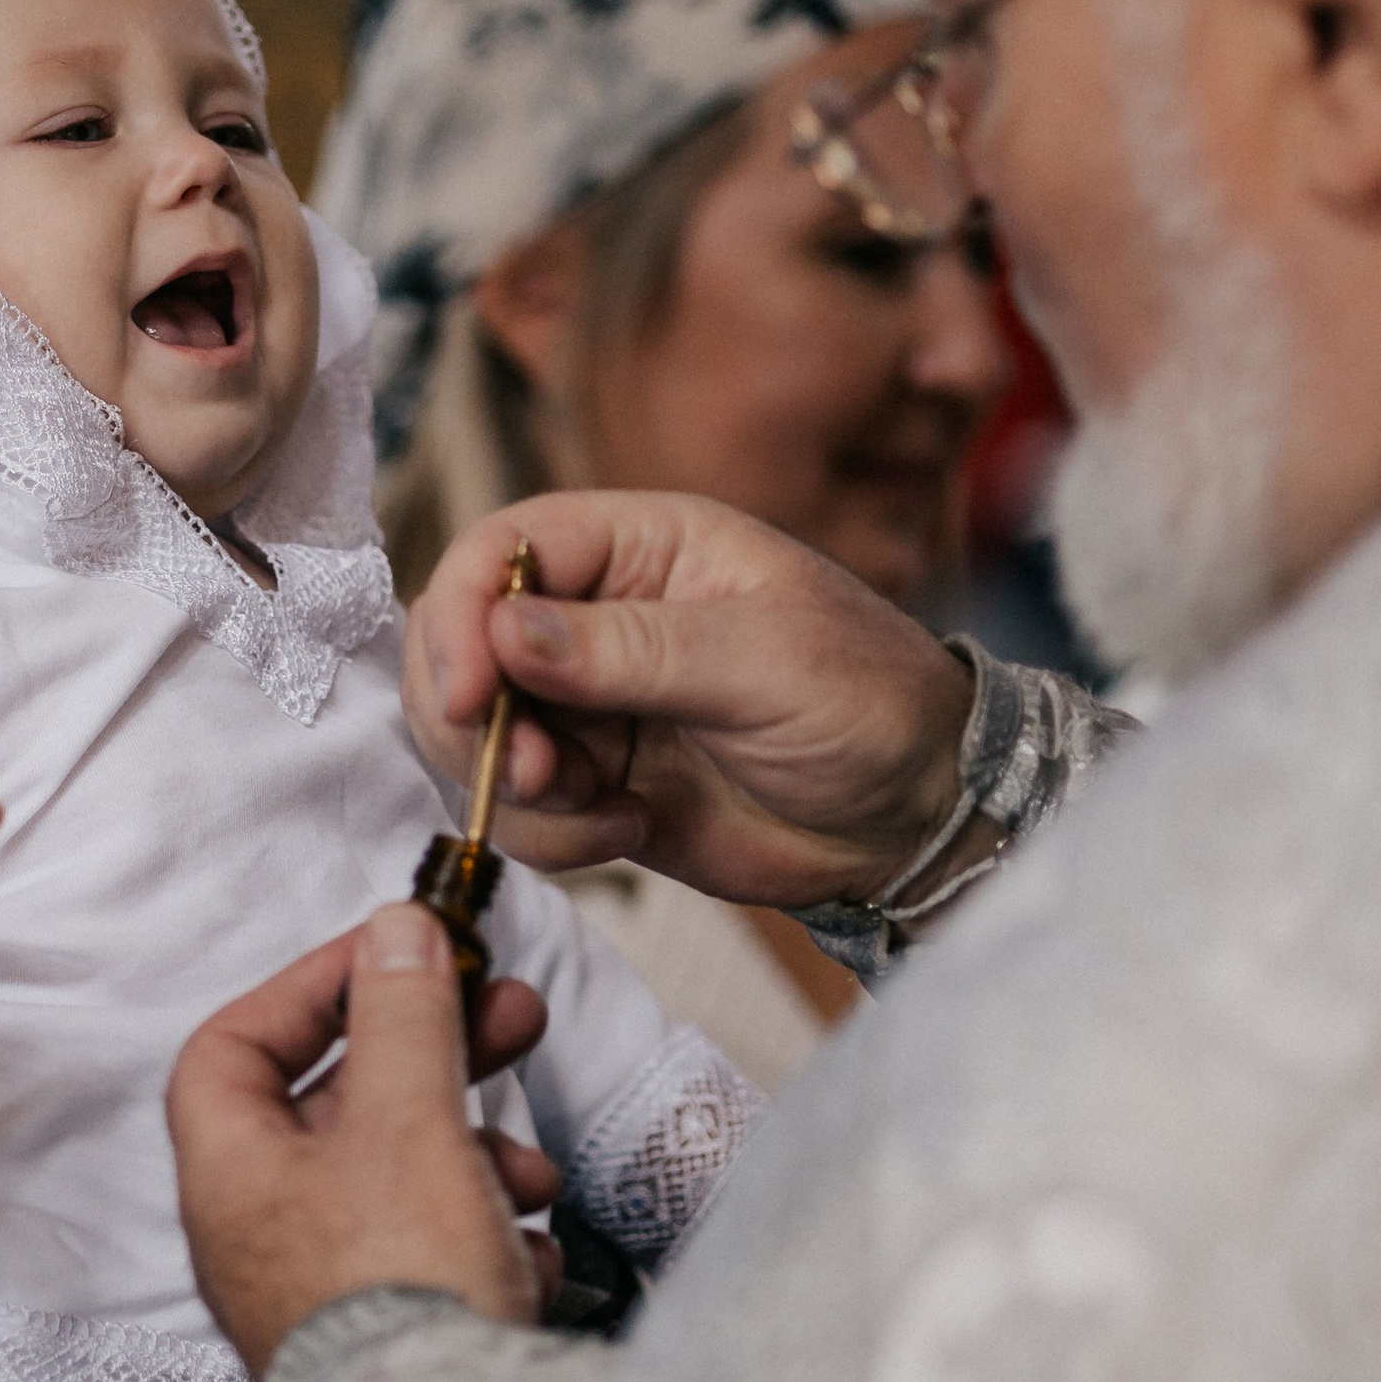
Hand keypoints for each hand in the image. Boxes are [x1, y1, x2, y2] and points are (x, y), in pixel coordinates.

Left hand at [166, 903, 558, 1377]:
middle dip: (433, 1056)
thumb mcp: (407, 1122)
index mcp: (231, 1174)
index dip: (312, 988)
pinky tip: (526, 1254)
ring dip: (476, 1155)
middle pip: (340, 1106)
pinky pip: (438, 1258)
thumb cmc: (399, 1293)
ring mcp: (321, 1291)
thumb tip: (395, 931)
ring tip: (533, 1171)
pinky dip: (488, 1239)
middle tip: (512, 1014)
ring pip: (402, 1180)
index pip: (234, 1045)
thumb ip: (402, 1018)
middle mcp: (261, 1235)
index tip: (396, 958)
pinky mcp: (386, 1337)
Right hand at [405, 493, 976, 910]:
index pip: (501, 549)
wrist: (918, 815)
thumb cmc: (870, 700)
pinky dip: (550, 834)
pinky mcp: (594, 784)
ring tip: (597, 808)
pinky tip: (629, 831)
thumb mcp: (761, 660)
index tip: (467, 696)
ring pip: (476, 736)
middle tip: (534, 771)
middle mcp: (596, 618)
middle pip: (462, 643)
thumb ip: (630, 648)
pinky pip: (523, 810)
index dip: (463, 615)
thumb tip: (504, 630)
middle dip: (471, 717)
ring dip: (512, 784)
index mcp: (639, 547)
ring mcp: (589, 706)